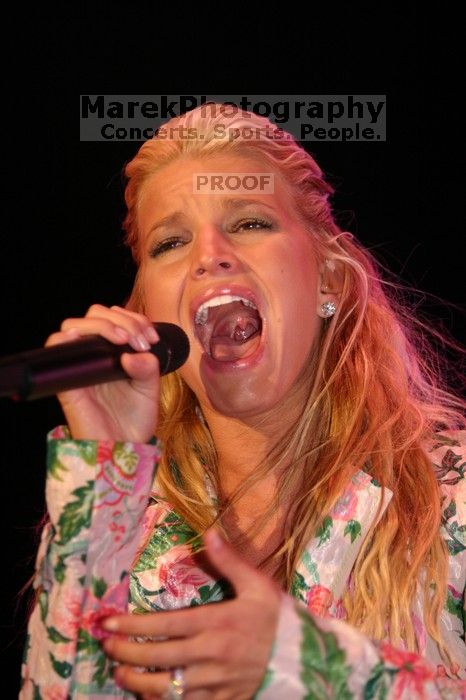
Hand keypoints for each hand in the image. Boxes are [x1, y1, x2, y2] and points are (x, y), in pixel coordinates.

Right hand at [44, 304, 159, 441]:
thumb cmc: (135, 420)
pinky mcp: (66, 380)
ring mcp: (79, 365)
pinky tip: (86, 339)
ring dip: (102, 325)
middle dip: (122, 319)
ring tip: (123, 340)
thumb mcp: (150, 389)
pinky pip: (55, 350)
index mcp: (114, 352)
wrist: (124, 448)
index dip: (133, 319)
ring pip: (74, 325)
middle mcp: (94, 354)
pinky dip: (65, 338)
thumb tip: (132, 354)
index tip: (151, 338)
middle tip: (140, 341)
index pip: (115, 317)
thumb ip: (148, 368)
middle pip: (95, 315)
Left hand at [101, 529, 280, 699]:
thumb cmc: (277, 619)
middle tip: (106, 644)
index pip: (166, 626)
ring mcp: (215, 683)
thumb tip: (208, 532)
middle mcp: (212, 655)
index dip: (134, 626)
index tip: (109, 623)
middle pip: (159, 657)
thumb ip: (229, 561)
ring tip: (118, 671)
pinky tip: (148, 694)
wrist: (304, 659)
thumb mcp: (258, 585)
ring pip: (167, 688)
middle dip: (126, 652)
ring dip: (138, 681)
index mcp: (218, 624)